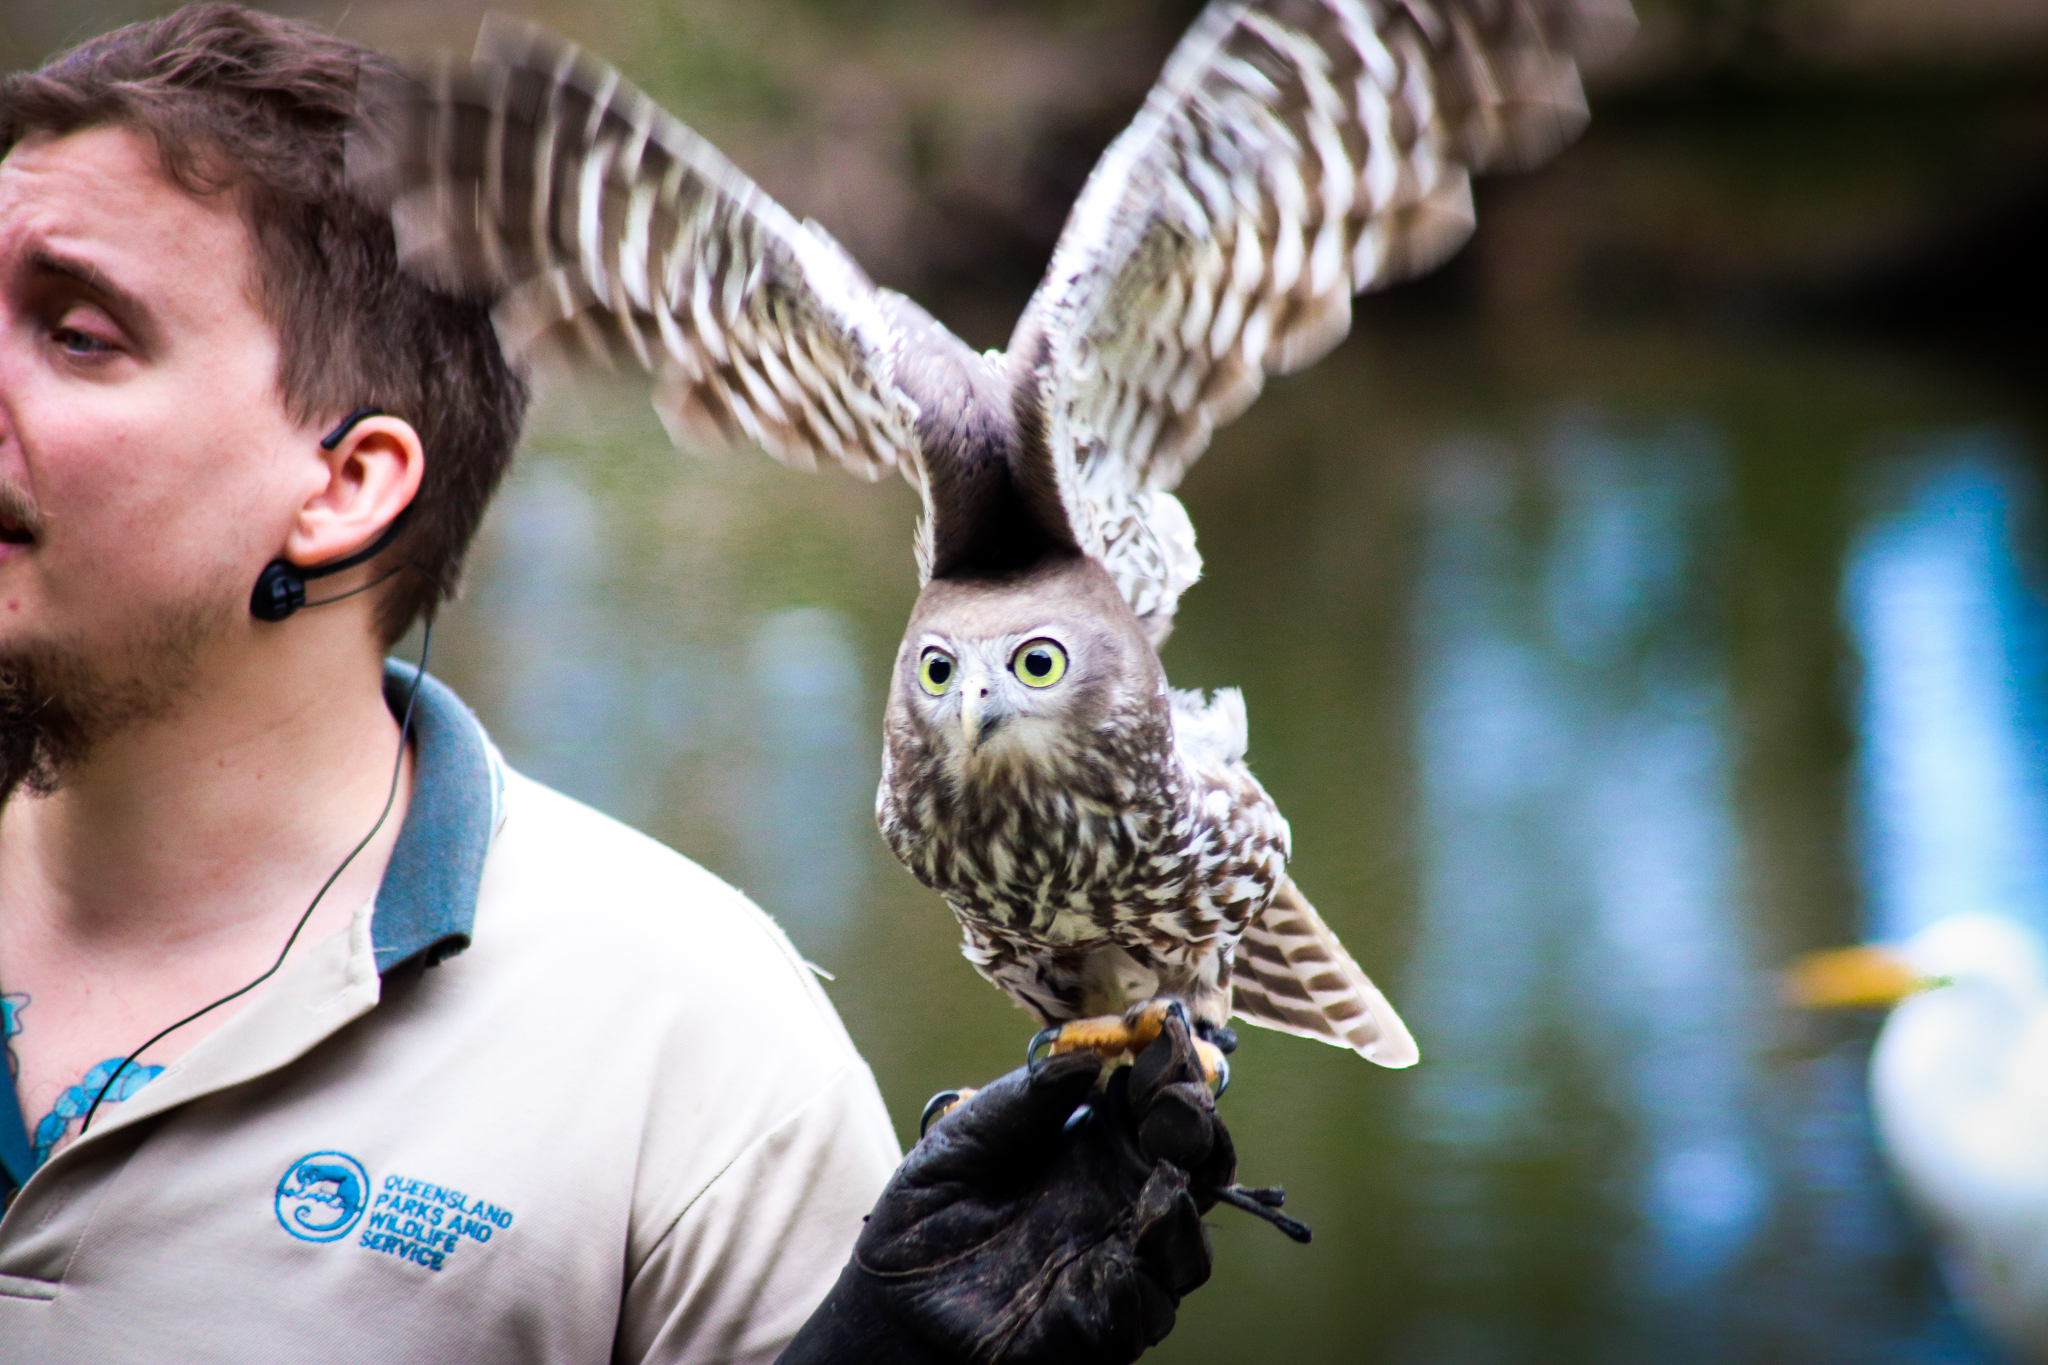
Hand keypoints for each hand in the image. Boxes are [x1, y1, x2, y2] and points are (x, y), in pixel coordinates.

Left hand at [782, 1011, 1233, 1364]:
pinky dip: (1162, 1256)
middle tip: (1177, 1097)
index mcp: (1092, 1142)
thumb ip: (1021, 1101)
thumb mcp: (962, 1140)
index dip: (1169, 1066)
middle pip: (1190, 1157)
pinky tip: (1151, 1220)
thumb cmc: (928, 1213)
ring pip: (1190, 1226)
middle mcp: (1118, 1194)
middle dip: (1195, 1123)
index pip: (1153, 1098)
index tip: (1169, 1029)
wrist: (895, 1300)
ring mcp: (1120, 1256)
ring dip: (1189, 1189)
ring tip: (1166, 1159)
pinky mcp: (1109, 1317)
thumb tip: (1086, 1058)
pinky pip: (1156, 1295)